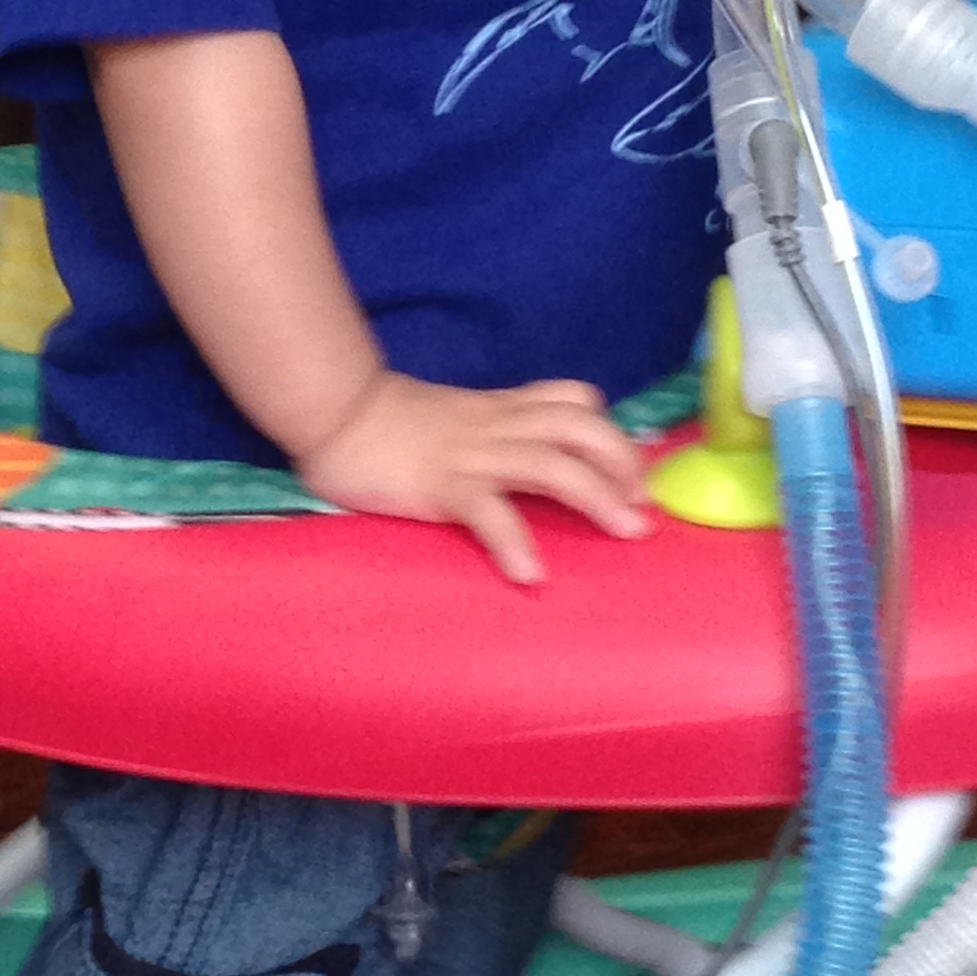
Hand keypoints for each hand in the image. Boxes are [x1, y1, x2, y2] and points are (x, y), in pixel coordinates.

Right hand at [297, 372, 649, 587]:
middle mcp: (498, 427)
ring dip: (598, 497)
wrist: (335, 413)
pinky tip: (532, 575)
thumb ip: (495, 429)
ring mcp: (473, 454)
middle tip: (641, 508)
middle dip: (624, 463)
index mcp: (502, 410)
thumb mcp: (457, 416)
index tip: (634, 472)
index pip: (574, 400)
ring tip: (626, 534)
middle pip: (582, 427)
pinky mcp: (442, 484)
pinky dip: (515, 543)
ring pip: (552, 463)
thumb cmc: (389, 423)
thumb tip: (531, 459)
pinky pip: (488, 513)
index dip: (613, 431)